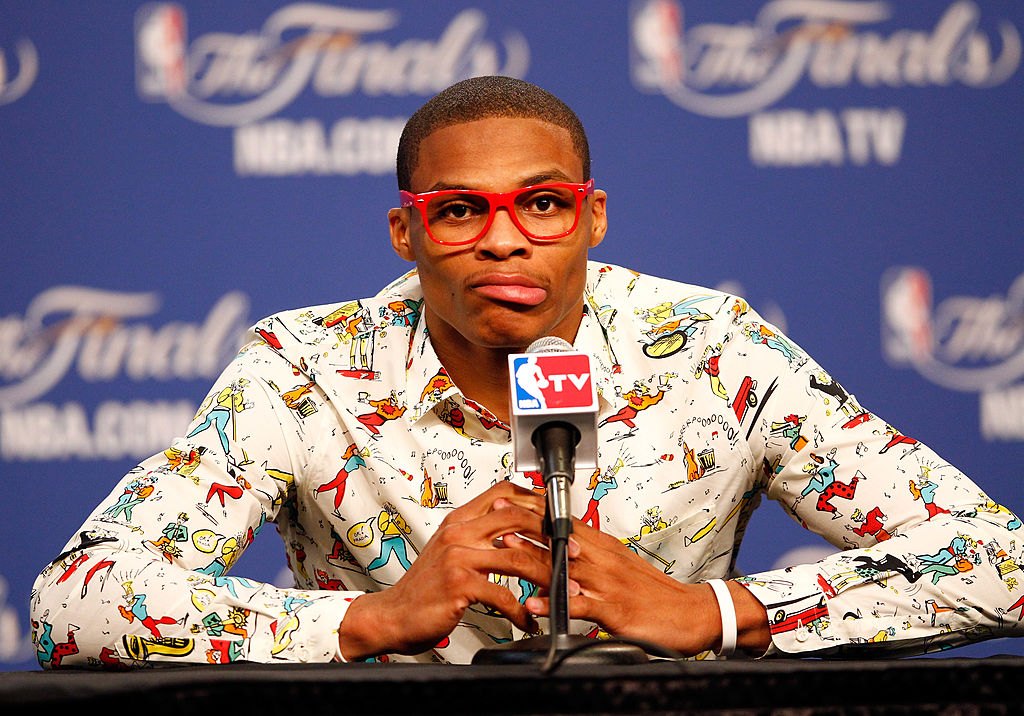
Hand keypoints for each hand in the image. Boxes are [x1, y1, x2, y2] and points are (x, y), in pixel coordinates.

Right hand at [338, 481, 550, 659]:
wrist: (393, 615)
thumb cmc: (424, 587)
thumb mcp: (450, 550)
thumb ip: (477, 535)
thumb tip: (513, 529)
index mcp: (458, 520)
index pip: (503, 493)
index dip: (535, 501)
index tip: (557, 517)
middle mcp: (458, 533)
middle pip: (517, 519)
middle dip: (552, 536)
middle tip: (571, 554)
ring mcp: (458, 557)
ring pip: (518, 559)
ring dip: (546, 577)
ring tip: (560, 592)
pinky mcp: (459, 585)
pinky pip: (504, 595)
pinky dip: (521, 611)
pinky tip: (526, 619)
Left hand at [523, 518, 770, 655]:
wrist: (692, 613)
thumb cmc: (653, 592)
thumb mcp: (619, 565)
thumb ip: (588, 554)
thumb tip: (557, 545)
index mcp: (603, 547)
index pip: (563, 522)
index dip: (534, 510)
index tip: (507, 499)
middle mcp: (604, 560)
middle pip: (559, 537)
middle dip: (526, 524)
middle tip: (497, 514)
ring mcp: (609, 584)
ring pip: (566, 566)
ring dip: (534, 556)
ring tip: (507, 549)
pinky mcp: (616, 611)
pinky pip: (582, 606)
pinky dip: (558, 604)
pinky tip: (537, 604)